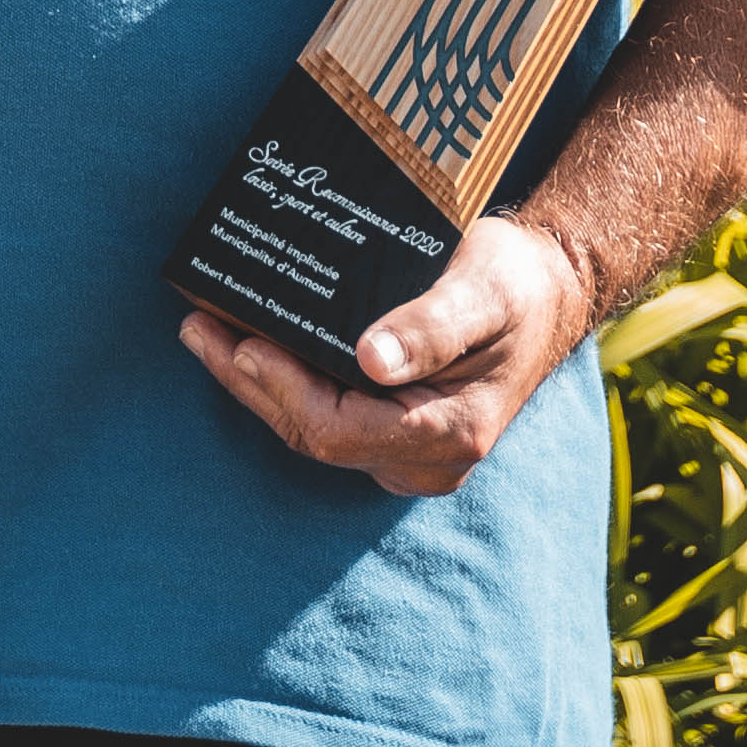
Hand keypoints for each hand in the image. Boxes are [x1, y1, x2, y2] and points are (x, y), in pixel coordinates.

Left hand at [181, 205, 602, 498]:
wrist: (549, 294)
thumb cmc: (517, 288)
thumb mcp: (483, 294)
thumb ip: (432, 328)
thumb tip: (371, 361)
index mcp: (449, 433)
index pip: (340, 430)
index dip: (284, 390)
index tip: (243, 343)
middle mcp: (426, 458)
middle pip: (315, 434)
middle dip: (251, 382)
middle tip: (198, 326)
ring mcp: (408, 451)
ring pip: (313, 428)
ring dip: (256, 382)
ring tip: (205, 329)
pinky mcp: (392, 430)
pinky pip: (325, 414)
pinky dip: (283, 379)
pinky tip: (246, 341)